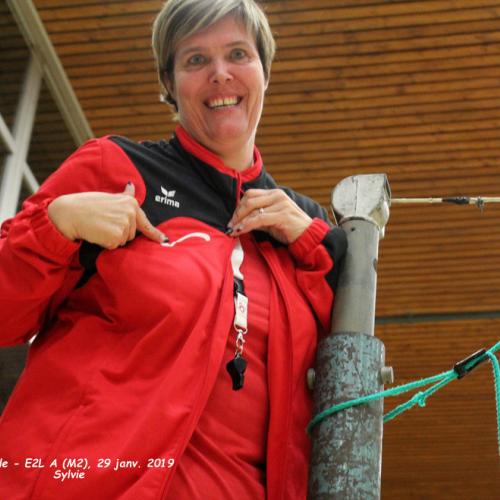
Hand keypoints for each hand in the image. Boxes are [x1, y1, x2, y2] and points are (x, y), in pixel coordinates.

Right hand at [48, 182, 166, 248]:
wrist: (70, 212)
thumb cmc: (87, 205)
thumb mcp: (110, 197)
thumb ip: (124, 196)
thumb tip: (131, 186)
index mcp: (130, 203)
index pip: (145, 222)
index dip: (155, 233)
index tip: (164, 241)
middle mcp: (130, 212)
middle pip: (130, 234)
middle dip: (118, 232)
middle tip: (103, 223)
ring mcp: (124, 224)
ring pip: (122, 241)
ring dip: (111, 238)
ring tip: (99, 226)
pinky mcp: (116, 236)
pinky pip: (114, 246)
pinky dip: (105, 243)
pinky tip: (97, 233)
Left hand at [227, 189, 311, 243]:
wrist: (308, 237)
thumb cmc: (289, 230)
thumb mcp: (270, 222)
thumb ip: (256, 218)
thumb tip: (238, 221)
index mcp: (274, 194)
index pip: (250, 194)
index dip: (238, 207)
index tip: (232, 220)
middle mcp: (277, 195)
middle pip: (249, 199)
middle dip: (237, 214)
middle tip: (230, 226)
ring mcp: (281, 204)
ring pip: (253, 209)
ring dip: (240, 221)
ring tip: (233, 230)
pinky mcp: (283, 214)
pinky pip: (260, 218)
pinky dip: (248, 225)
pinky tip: (241, 231)